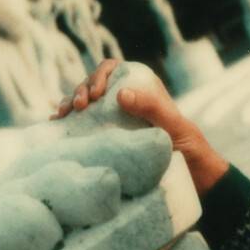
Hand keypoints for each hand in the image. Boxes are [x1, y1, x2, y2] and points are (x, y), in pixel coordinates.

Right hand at [54, 60, 229, 196]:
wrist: (193, 179)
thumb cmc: (188, 149)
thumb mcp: (173, 127)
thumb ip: (151, 108)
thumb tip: (120, 93)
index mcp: (142, 89)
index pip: (113, 70)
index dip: (99, 75)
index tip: (94, 93)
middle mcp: (125, 101)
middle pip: (94, 85)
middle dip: (80, 90)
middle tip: (77, 107)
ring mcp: (113, 120)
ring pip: (85, 103)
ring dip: (70, 103)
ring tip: (62, 114)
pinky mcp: (105, 138)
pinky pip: (83, 124)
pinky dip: (68, 122)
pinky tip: (57, 125)